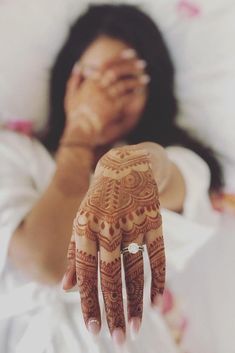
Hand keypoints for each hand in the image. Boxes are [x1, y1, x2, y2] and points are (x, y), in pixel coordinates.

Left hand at [62, 145, 164, 342]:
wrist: (125, 164)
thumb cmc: (98, 199)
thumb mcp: (81, 220)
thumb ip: (75, 253)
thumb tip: (66, 288)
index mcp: (86, 227)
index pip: (86, 271)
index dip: (89, 301)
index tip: (94, 328)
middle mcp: (109, 226)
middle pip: (112, 274)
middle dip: (115, 309)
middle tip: (118, 339)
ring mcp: (133, 222)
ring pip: (135, 268)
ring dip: (136, 301)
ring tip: (135, 327)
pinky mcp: (153, 219)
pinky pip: (158, 253)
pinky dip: (158, 278)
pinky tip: (156, 301)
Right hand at [63, 51, 148, 146]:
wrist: (81, 129)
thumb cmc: (75, 114)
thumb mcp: (71, 95)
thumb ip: (74, 79)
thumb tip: (79, 65)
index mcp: (90, 81)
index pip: (108, 64)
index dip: (121, 58)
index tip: (131, 53)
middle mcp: (99, 87)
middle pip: (118, 72)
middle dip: (132, 67)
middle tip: (143, 64)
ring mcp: (107, 97)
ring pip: (124, 85)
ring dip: (136, 81)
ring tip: (146, 78)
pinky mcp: (113, 108)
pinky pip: (126, 98)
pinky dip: (134, 93)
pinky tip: (140, 91)